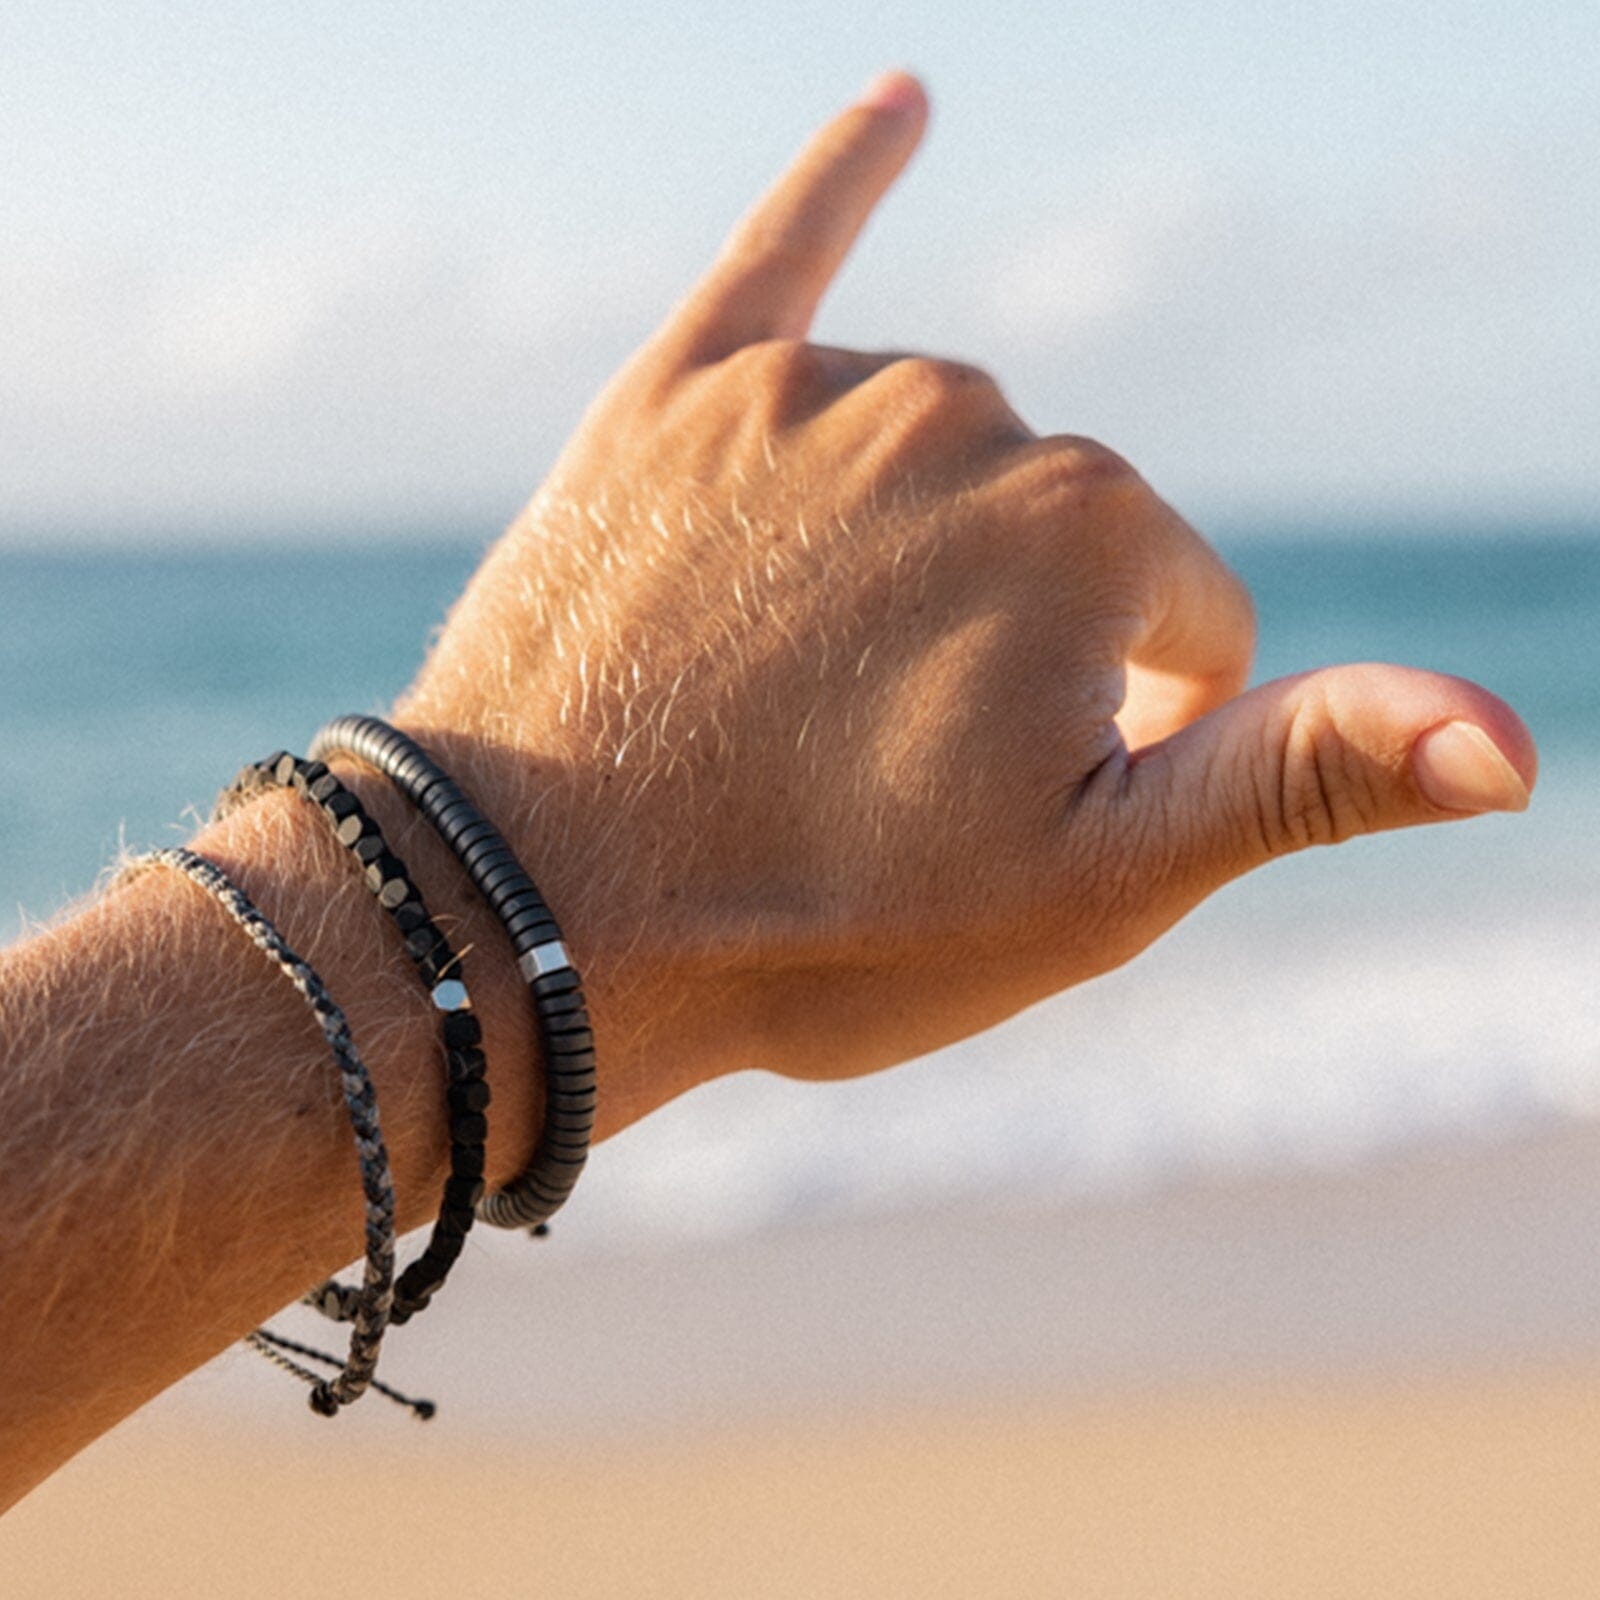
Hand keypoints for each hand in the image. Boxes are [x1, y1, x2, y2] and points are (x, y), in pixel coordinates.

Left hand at [396, 72, 1535, 1124]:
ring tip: (811, 691)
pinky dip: (841, 182)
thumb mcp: (1097, 884)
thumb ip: (1306, 776)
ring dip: (917, 557)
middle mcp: (961, 418)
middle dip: (1014, 641)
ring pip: (935, 454)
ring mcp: (807, 395)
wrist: (543, 918)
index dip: (1124, 721)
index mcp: (1090, 529)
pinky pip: (784, 255)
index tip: (1009, 805)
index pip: (1183, 610)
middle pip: (1056, 526)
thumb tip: (1514, 739)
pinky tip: (898, 108)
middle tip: (884, 769)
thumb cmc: (828, 925)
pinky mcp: (679, 393)